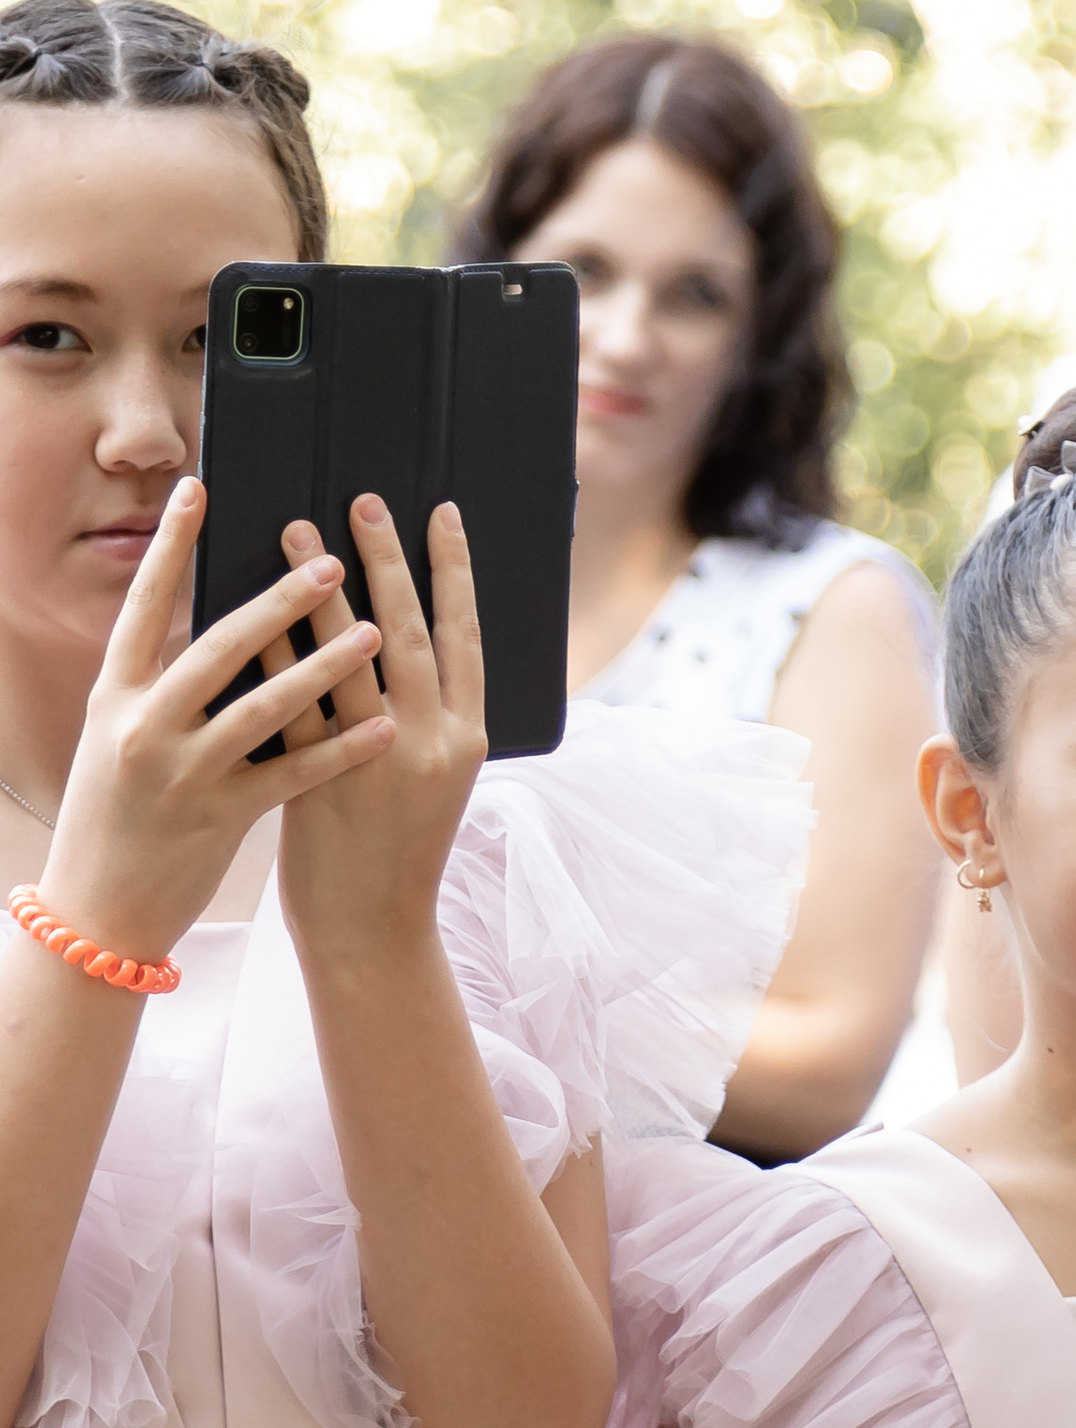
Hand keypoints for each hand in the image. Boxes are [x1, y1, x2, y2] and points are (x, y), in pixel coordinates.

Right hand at [38, 477, 389, 963]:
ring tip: (378, 633)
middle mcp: (144, 726)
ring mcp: (182, 774)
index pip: (143, 604)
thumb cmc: (116, 817)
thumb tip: (216, 630)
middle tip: (334, 559)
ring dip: (325, 666)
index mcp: (115, 696)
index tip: (200, 490)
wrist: (97, 910)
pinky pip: (293, 776)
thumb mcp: (120, 740)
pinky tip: (386, 728)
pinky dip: (342, 750)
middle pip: (218, 646)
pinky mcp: (219, 818)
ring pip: (263, 709)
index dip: (171, 546)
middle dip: (280, 601)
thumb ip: (161, 687)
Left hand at [275, 498, 485, 963]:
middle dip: (389, 558)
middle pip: (413, 631)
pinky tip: (254, 606)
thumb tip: (399, 640)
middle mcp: (431, 741)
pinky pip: (294, 697)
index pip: (467, 636)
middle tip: (364, 500)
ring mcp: (378, 757)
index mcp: (468, 739)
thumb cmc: (399, 850)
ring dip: (322, 586)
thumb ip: (425, 717)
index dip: (455, 571)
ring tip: (297, 530)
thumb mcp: (435, 780)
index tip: (440, 514)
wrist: (374, 926)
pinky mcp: (323, 773)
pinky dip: (275, 647)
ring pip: (352, 654)